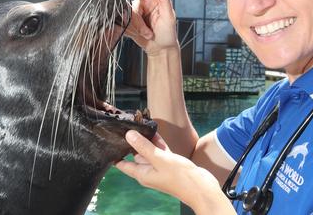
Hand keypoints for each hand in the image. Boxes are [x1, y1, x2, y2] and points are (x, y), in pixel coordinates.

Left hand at [115, 131, 234, 213]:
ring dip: (146, 139)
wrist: (202, 188)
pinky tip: (155, 130)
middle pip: (135, 155)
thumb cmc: (180, 178)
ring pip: (149, 151)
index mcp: (142, 174)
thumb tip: (129, 135)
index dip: (116, 153)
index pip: (122, 164)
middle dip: (132, 141)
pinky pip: (160, 151)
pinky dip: (157, 142)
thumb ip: (144, 147)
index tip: (111, 139)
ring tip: (140, 123)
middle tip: (128, 123)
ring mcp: (159, 167)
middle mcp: (148, 171)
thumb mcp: (159, 159)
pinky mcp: (170, 164)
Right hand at [117, 0, 178, 55]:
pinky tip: (140, 35)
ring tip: (148, 34)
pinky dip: (131, 31)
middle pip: (129, 5)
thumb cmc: (168, 32)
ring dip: (137, 28)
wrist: (161, 49)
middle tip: (148, 32)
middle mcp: (140, 4)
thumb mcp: (169, 16)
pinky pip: (122, 24)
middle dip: (137, 21)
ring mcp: (133, 13)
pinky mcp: (126, 23)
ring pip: (126, 16)